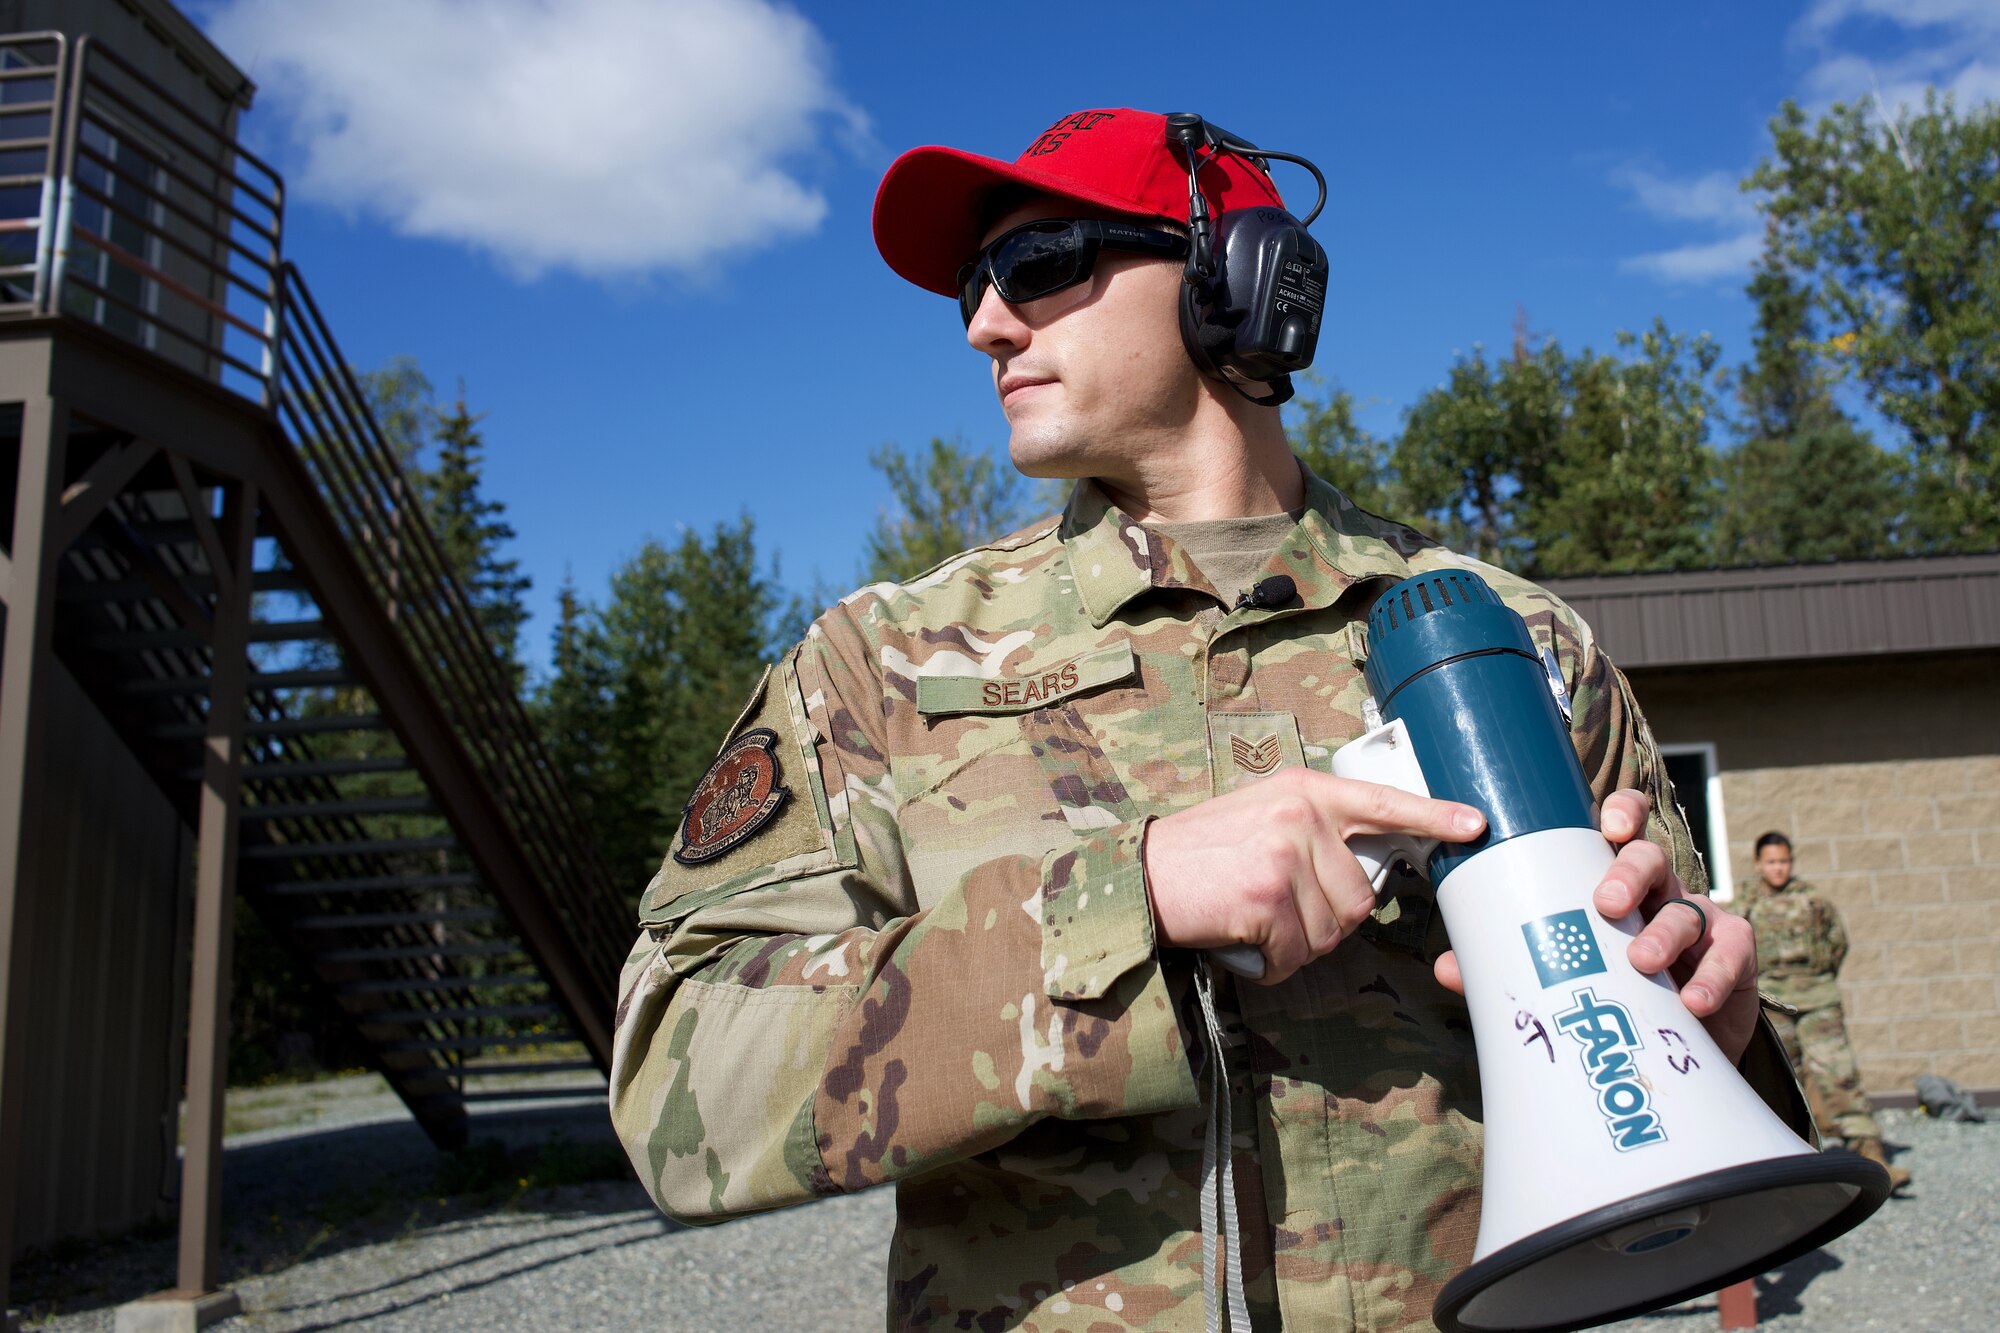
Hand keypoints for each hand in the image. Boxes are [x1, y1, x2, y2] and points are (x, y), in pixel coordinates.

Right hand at [1143, 768, 1484, 984]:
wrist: (1139, 877)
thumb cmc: (1198, 855)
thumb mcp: (1261, 817)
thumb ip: (1312, 830)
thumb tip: (1361, 874)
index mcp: (1304, 791)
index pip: (1382, 802)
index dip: (1434, 816)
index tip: (1476, 825)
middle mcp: (1300, 816)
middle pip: (1360, 896)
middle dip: (1325, 918)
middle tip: (1276, 909)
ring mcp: (1285, 855)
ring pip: (1332, 930)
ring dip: (1297, 944)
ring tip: (1254, 923)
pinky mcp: (1268, 898)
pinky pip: (1299, 955)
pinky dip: (1273, 964)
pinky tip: (1244, 943)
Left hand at [1432, 789, 1761, 1062]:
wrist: (1675, 1046)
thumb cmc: (1615, 992)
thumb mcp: (1568, 975)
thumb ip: (1515, 966)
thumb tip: (1450, 966)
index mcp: (1617, 881)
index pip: (1624, 828)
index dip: (1623, 813)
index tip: (1608, 824)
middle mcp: (1660, 890)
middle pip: (1651, 860)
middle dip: (1630, 873)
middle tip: (1605, 903)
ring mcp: (1701, 920)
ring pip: (1688, 907)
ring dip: (1663, 933)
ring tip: (1639, 961)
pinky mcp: (1734, 956)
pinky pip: (1730, 952)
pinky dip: (1712, 976)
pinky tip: (1691, 1000)